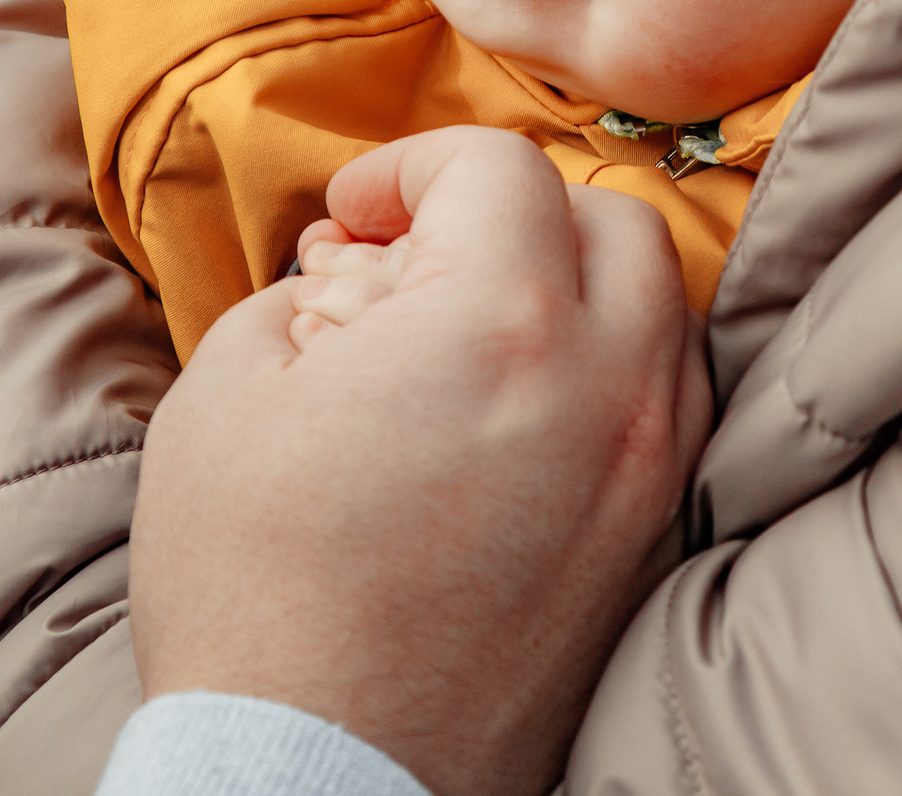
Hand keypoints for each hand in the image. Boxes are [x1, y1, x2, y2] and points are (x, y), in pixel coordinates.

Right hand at [131, 127, 711, 795]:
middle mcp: (609, 384)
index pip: (496, 166)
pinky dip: (614, 370)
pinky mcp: (655, 543)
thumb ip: (304, 292)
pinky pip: (673, 405)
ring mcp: (650, 469)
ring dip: (576, 284)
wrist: (317, 778)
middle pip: (610, 217)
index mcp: (501, 324)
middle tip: (415, 258)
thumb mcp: (228, 396)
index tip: (350, 217)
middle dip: (508, 211)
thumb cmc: (255, 595)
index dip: (408, 168)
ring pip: (662, 307)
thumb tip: (352, 276)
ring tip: (471, 331)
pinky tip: (523, 408)